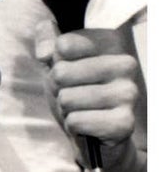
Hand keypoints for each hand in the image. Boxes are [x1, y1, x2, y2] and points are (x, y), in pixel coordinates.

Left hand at [41, 28, 140, 166]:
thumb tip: (43, 53)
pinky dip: (73, 125)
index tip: (69, 71)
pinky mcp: (125, 122)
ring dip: (66, 109)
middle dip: (58, 88)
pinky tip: (88, 126)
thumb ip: (46, 38)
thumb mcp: (55, 60)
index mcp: (110, 45)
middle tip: (74, 95)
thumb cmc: (74, 91)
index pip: (63, 45)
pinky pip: (76, 121)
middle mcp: (126, 66)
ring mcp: (128, 94)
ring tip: (81, 110)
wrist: (95, 133)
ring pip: (67, 98)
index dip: (55, 62)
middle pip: (62, 72)